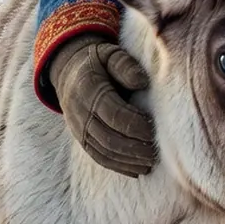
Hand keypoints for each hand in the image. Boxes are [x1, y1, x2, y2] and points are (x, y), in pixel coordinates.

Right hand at [48, 34, 155, 176]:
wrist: (69, 71)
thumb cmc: (97, 62)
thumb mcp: (109, 53)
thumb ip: (125, 65)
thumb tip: (142, 82)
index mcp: (88, 90)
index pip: (113, 113)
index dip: (134, 125)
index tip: (153, 130)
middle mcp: (80, 112)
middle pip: (108, 137)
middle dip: (134, 148)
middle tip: (155, 152)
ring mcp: (79, 128)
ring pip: (103, 151)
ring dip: (127, 160)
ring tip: (150, 163)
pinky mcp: (81, 139)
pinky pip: (98, 157)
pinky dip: (118, 166)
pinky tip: (136, 170)